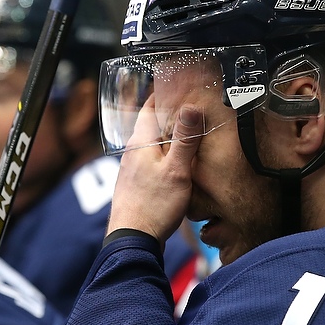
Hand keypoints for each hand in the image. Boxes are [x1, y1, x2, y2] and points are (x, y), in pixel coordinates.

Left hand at [107, 103, 204, 245]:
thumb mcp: (176, 170)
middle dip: (170, 115)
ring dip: (169, 136)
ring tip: (189, 133)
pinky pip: (152, 161)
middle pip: (151, 124)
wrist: (133, 239)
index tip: (181, 84)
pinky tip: (178, 163)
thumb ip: (184, 139)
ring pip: (152, 143)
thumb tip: (191, 107)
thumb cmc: (153, 206)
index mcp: (140, 142)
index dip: (165, 93)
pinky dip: (166, 155)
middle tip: (192, 107)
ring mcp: (132, 168)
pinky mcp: (137, 184)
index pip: (150, 106)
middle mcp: (133, 152)